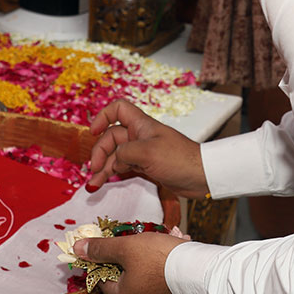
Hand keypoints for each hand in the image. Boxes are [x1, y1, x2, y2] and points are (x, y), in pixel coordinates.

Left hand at [73, 233, 186, 293]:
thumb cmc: (159, 258)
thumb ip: (101, 248)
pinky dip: (166, 267)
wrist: (200, 270)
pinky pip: (164, 282)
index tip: (113, 244)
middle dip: (131, 257)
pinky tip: (175, 251)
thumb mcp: (126, 247)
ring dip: (151, 259)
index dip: (105, 259)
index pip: (103, 278)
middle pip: (126, 278)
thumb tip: (77, 248)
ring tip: (162, 240)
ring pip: (147, 278)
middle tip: (139, 239)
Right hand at [87, 99, 207, 197]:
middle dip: (100, 152)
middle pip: (111, 137)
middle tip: (94, 169)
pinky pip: (123, 167)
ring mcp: (142, 152)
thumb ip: (125, 153)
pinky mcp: (145, 167)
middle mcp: (139, 136)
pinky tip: (101, 184)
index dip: (103, 116)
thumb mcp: (148, 153)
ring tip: (92, 184)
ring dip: (103, 168)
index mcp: (141, 125)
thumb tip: (114, 161)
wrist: (201, 178)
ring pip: (115, 155)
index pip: (118, 109)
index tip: (93, 132)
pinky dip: (112, 175)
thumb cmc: (179, 160)